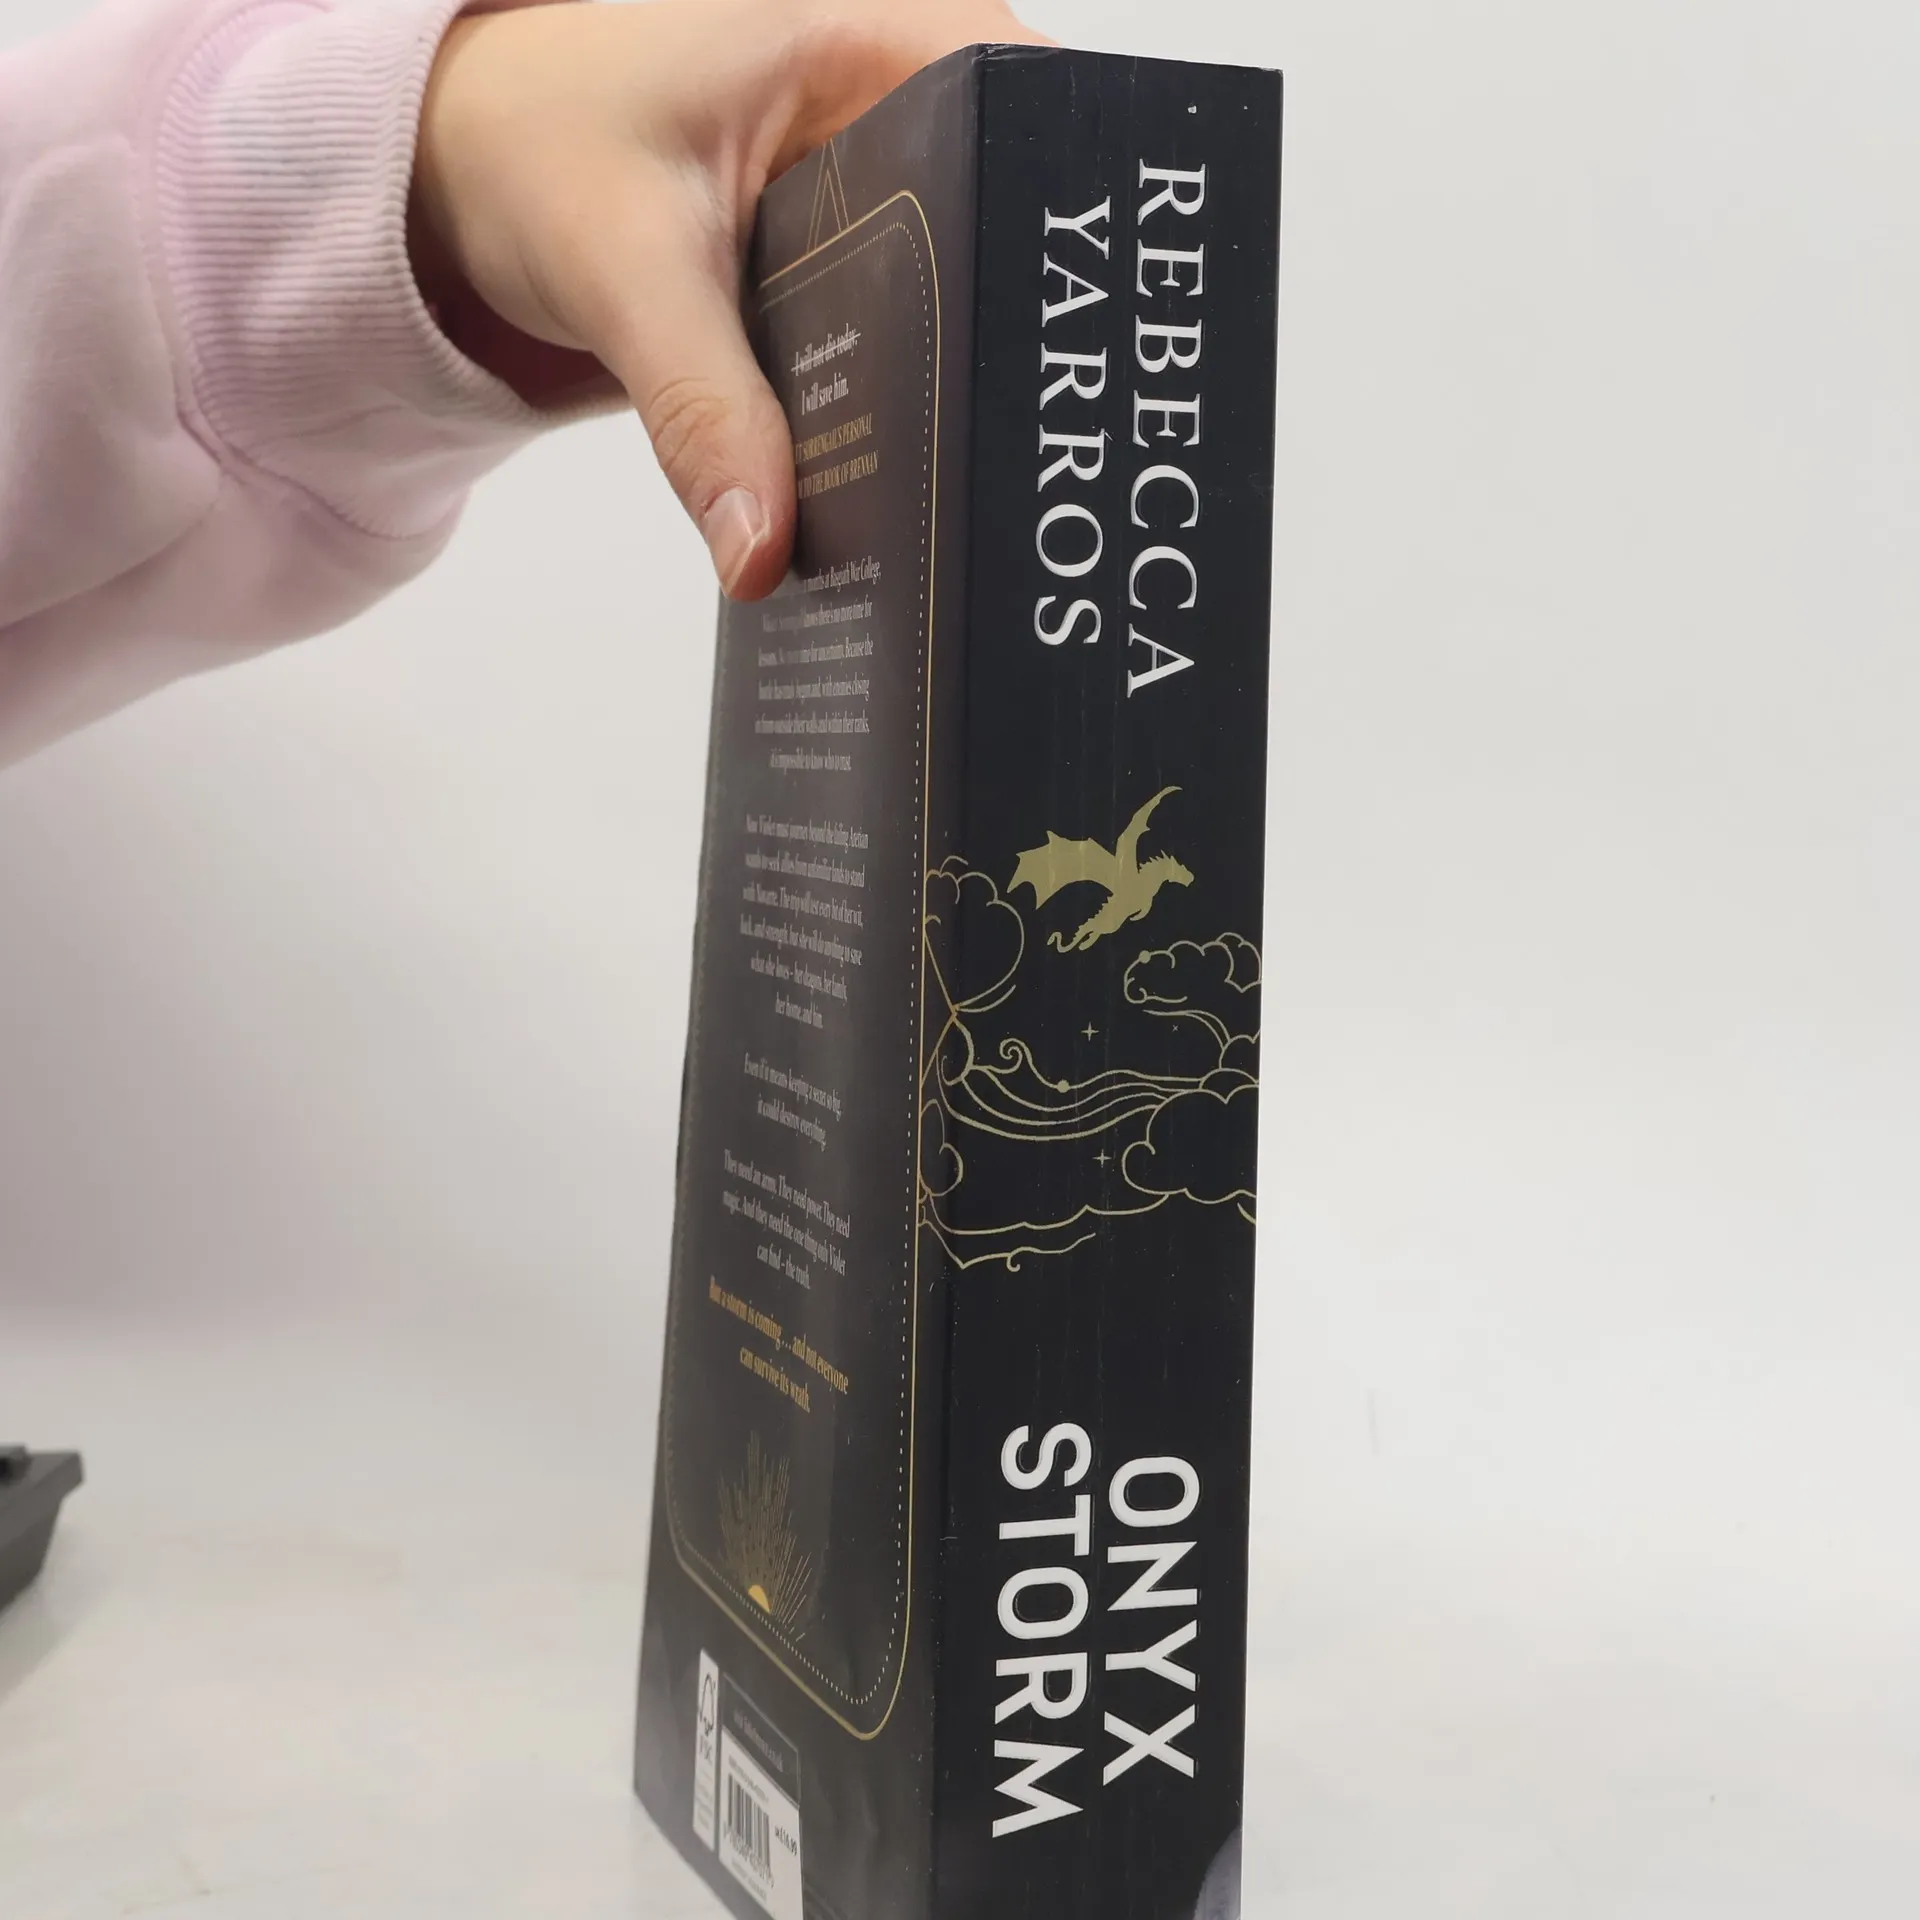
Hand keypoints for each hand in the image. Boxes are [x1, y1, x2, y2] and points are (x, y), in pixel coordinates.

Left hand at [412, 0, 1048, 599]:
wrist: (456, 171)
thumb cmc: (529, 146)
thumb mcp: (623, 270)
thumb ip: (700, 411)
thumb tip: (764, 553)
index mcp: (874, 40)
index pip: (1035, 119)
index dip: (1078, 230)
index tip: (1089, 349)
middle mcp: (899, 103)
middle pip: (1020, 221)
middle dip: (1029, 331)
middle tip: (1048, 452)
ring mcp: (876, 190)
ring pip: (969, 288)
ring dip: (970, 377)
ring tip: (1003, 479)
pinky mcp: (844, 262)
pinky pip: (908, 331)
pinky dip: (908, 395)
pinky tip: (918, 472)